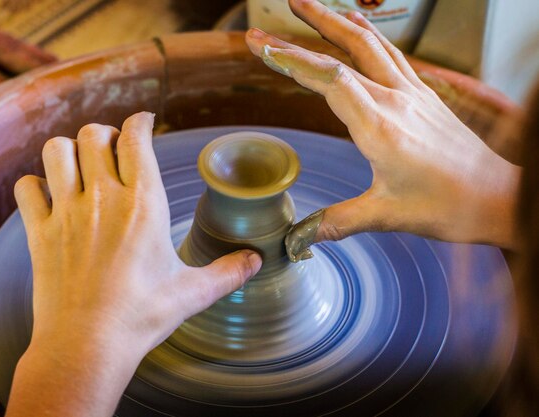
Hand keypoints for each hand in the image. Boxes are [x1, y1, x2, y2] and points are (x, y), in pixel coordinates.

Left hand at [7, 112, 261, 415]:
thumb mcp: (193, 292)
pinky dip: (36, 184)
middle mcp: (103, 198)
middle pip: (94, 134)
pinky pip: (27, 187)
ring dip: (69, 150)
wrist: (87, 345)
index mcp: (143, 205)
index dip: (140, 122)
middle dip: (105, 135)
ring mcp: (66, 212)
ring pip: (57, 150)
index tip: (144, 122)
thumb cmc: (141, 316)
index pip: (136, 137)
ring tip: (80, 165)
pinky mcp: (39, 232)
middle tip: (113, 151)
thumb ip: (228, 272)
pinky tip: (49, 196)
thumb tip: (257, 261)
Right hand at [246, 0, 520, 257]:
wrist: (497, 197)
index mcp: (380, 127)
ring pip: (371, 44)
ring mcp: (413, 93)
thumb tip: (296, 237)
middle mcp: (396, 101)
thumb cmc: (448, 206)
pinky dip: (369, 34)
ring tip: (310, 6)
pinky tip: (358, 26)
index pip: (330, 79)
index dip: (293, 61)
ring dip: (337, 21)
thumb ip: (336, 222)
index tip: (263, 47)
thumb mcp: (386, 216)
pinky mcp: (425, 95)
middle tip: (274, 19)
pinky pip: (393, 53)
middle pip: (347, 51)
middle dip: (306, 30)